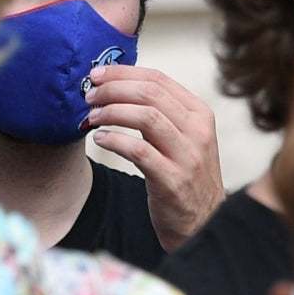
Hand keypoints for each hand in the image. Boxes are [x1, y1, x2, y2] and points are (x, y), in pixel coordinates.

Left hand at [84, 65, 225, 252]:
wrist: (204, 221)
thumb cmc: (185, 175)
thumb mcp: (184, 137)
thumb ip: (162, 113)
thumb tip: (118, 87)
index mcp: (199, 113)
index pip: (158, 79)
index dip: (123, 73)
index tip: (96, 74)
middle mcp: (197, 131)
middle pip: (150, 94)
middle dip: (113, 89)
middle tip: (89, 95)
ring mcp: (187, 156)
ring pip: (146, 117)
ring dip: (112, 112)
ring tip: (92, 116)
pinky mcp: (172, 181)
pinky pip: (139, 151)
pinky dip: (115, 141)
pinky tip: (100, 139)